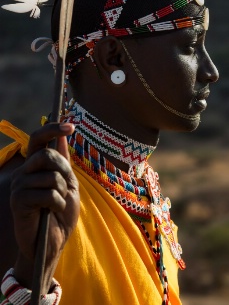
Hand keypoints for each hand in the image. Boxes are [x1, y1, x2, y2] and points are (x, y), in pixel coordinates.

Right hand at [10, 123, 79, 291]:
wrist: (52, 243)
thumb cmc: (60, 213)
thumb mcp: (68, 184)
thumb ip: (64, 161)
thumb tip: (63, 136)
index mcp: (36, 166)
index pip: (38, 139)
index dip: (52, 129)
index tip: (71, 126)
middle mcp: (24, 172)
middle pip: (47, 155)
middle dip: (64, 171)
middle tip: (64, 188)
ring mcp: (19, 185)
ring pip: (50, 176)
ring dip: (62, 192)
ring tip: (57, 204)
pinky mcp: (18, 201)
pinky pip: (47, 194)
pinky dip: (57, 204)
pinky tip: (52, 212)